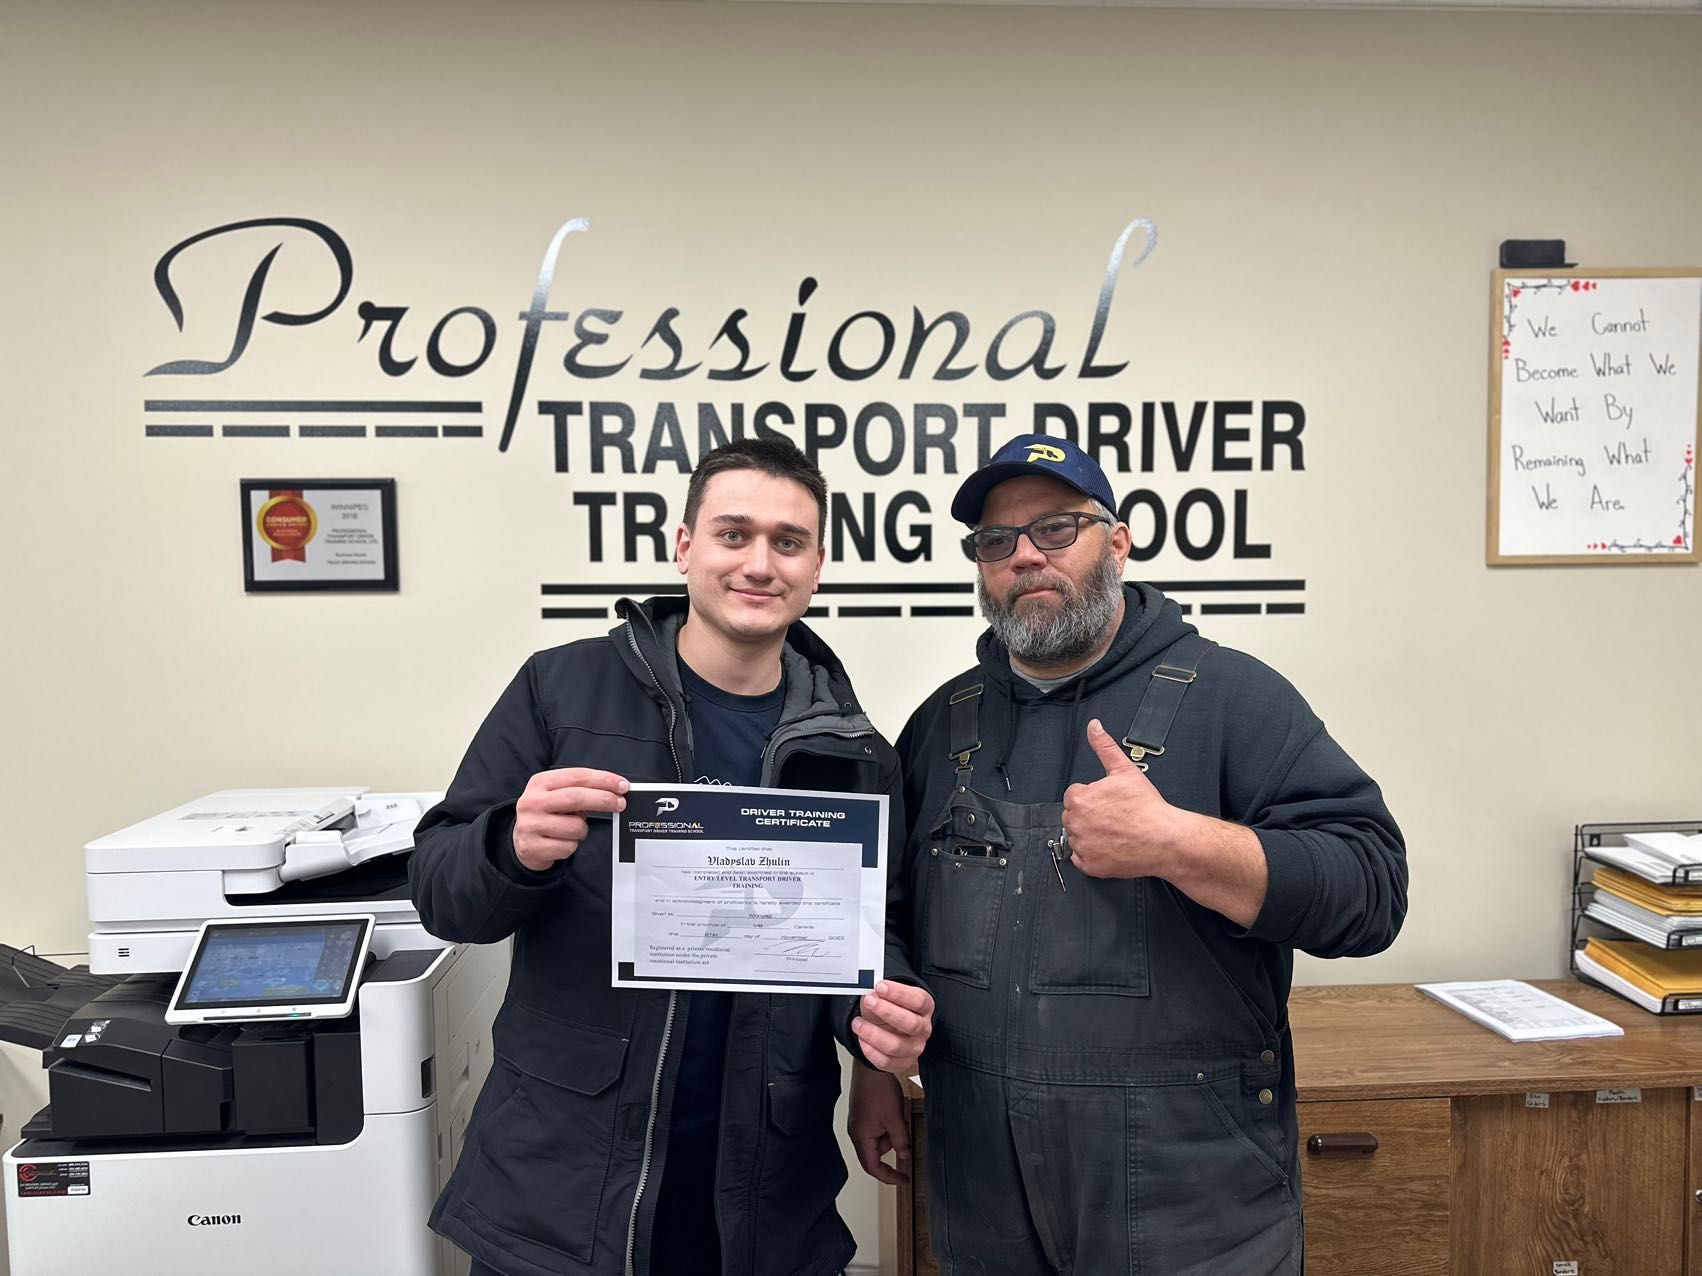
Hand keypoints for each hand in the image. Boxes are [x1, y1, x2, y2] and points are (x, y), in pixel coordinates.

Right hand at [512, 768, 629, 870]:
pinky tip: (562, 841)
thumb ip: (581, 789)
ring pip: (575, 826)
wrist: (521, 841)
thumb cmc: (548, 814)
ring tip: (573, 829)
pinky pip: (568, 847)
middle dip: (604, 799)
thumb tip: (615, 790)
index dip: (603, 780)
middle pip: (576, 797)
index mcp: (540, 782)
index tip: (622, 785)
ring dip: (583, 830)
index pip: (576, 776)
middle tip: (620, 803)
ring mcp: (530, 825)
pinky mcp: (532, 847)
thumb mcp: (558, 795)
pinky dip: (572, 846)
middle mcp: (532, 802)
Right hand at [848, 1066, 910, 1185]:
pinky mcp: (863, 1114)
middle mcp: (856, 1132)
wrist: (870, 1065)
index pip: (873, 1167)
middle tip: (904, 1129)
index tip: (903, 1179)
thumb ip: (901, 1141)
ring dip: (892, 1132)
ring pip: (879, 1138)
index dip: (889, 1176)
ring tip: (898, 1114)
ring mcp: (859, 1122)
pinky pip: (877, 1127)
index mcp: (861, 1137)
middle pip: (877, 1151)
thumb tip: (905, 1157)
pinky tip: (894, 1109)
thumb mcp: (895, 1118)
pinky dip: (888, 1123)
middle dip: (893, 1143)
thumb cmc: (878, 1090)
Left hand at [850, 981, 933, 1073]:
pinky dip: (870, 1051)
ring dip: (873, 1033)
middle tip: (869, 1001)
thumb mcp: (886, 995)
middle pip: (911, 1024)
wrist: (889, 1025)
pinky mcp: (903, 1063)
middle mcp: (923, 1028)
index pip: (919, 1001)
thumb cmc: (890, 1007)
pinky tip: (862, 1038)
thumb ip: (879, 994)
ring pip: (896, 1046)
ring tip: (858, 1023)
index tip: (880, 987)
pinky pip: (886, 1062)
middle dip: (887, 1012)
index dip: (899, 993)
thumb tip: (870, 994)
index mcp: (925, 1007)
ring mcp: (915, 1048)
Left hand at [1062, 719, 1181, 879]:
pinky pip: (1081, 859)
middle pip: (1073, 816)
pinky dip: (1092, 855)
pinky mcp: (1090, 866)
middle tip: (1113, 817)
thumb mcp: (1125, 770)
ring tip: (1114, 831)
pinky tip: (1111, 846)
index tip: (1108, 802)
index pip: (1074, 795)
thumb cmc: (1147, 808)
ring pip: (1077, 837)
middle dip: (1089, 815)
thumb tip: (1094, 727)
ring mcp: (1083, 847)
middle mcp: (1076, 824)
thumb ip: (1104, 746)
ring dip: (1090, 834)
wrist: (1166, 839)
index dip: (1092, 797)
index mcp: (1080, 799)